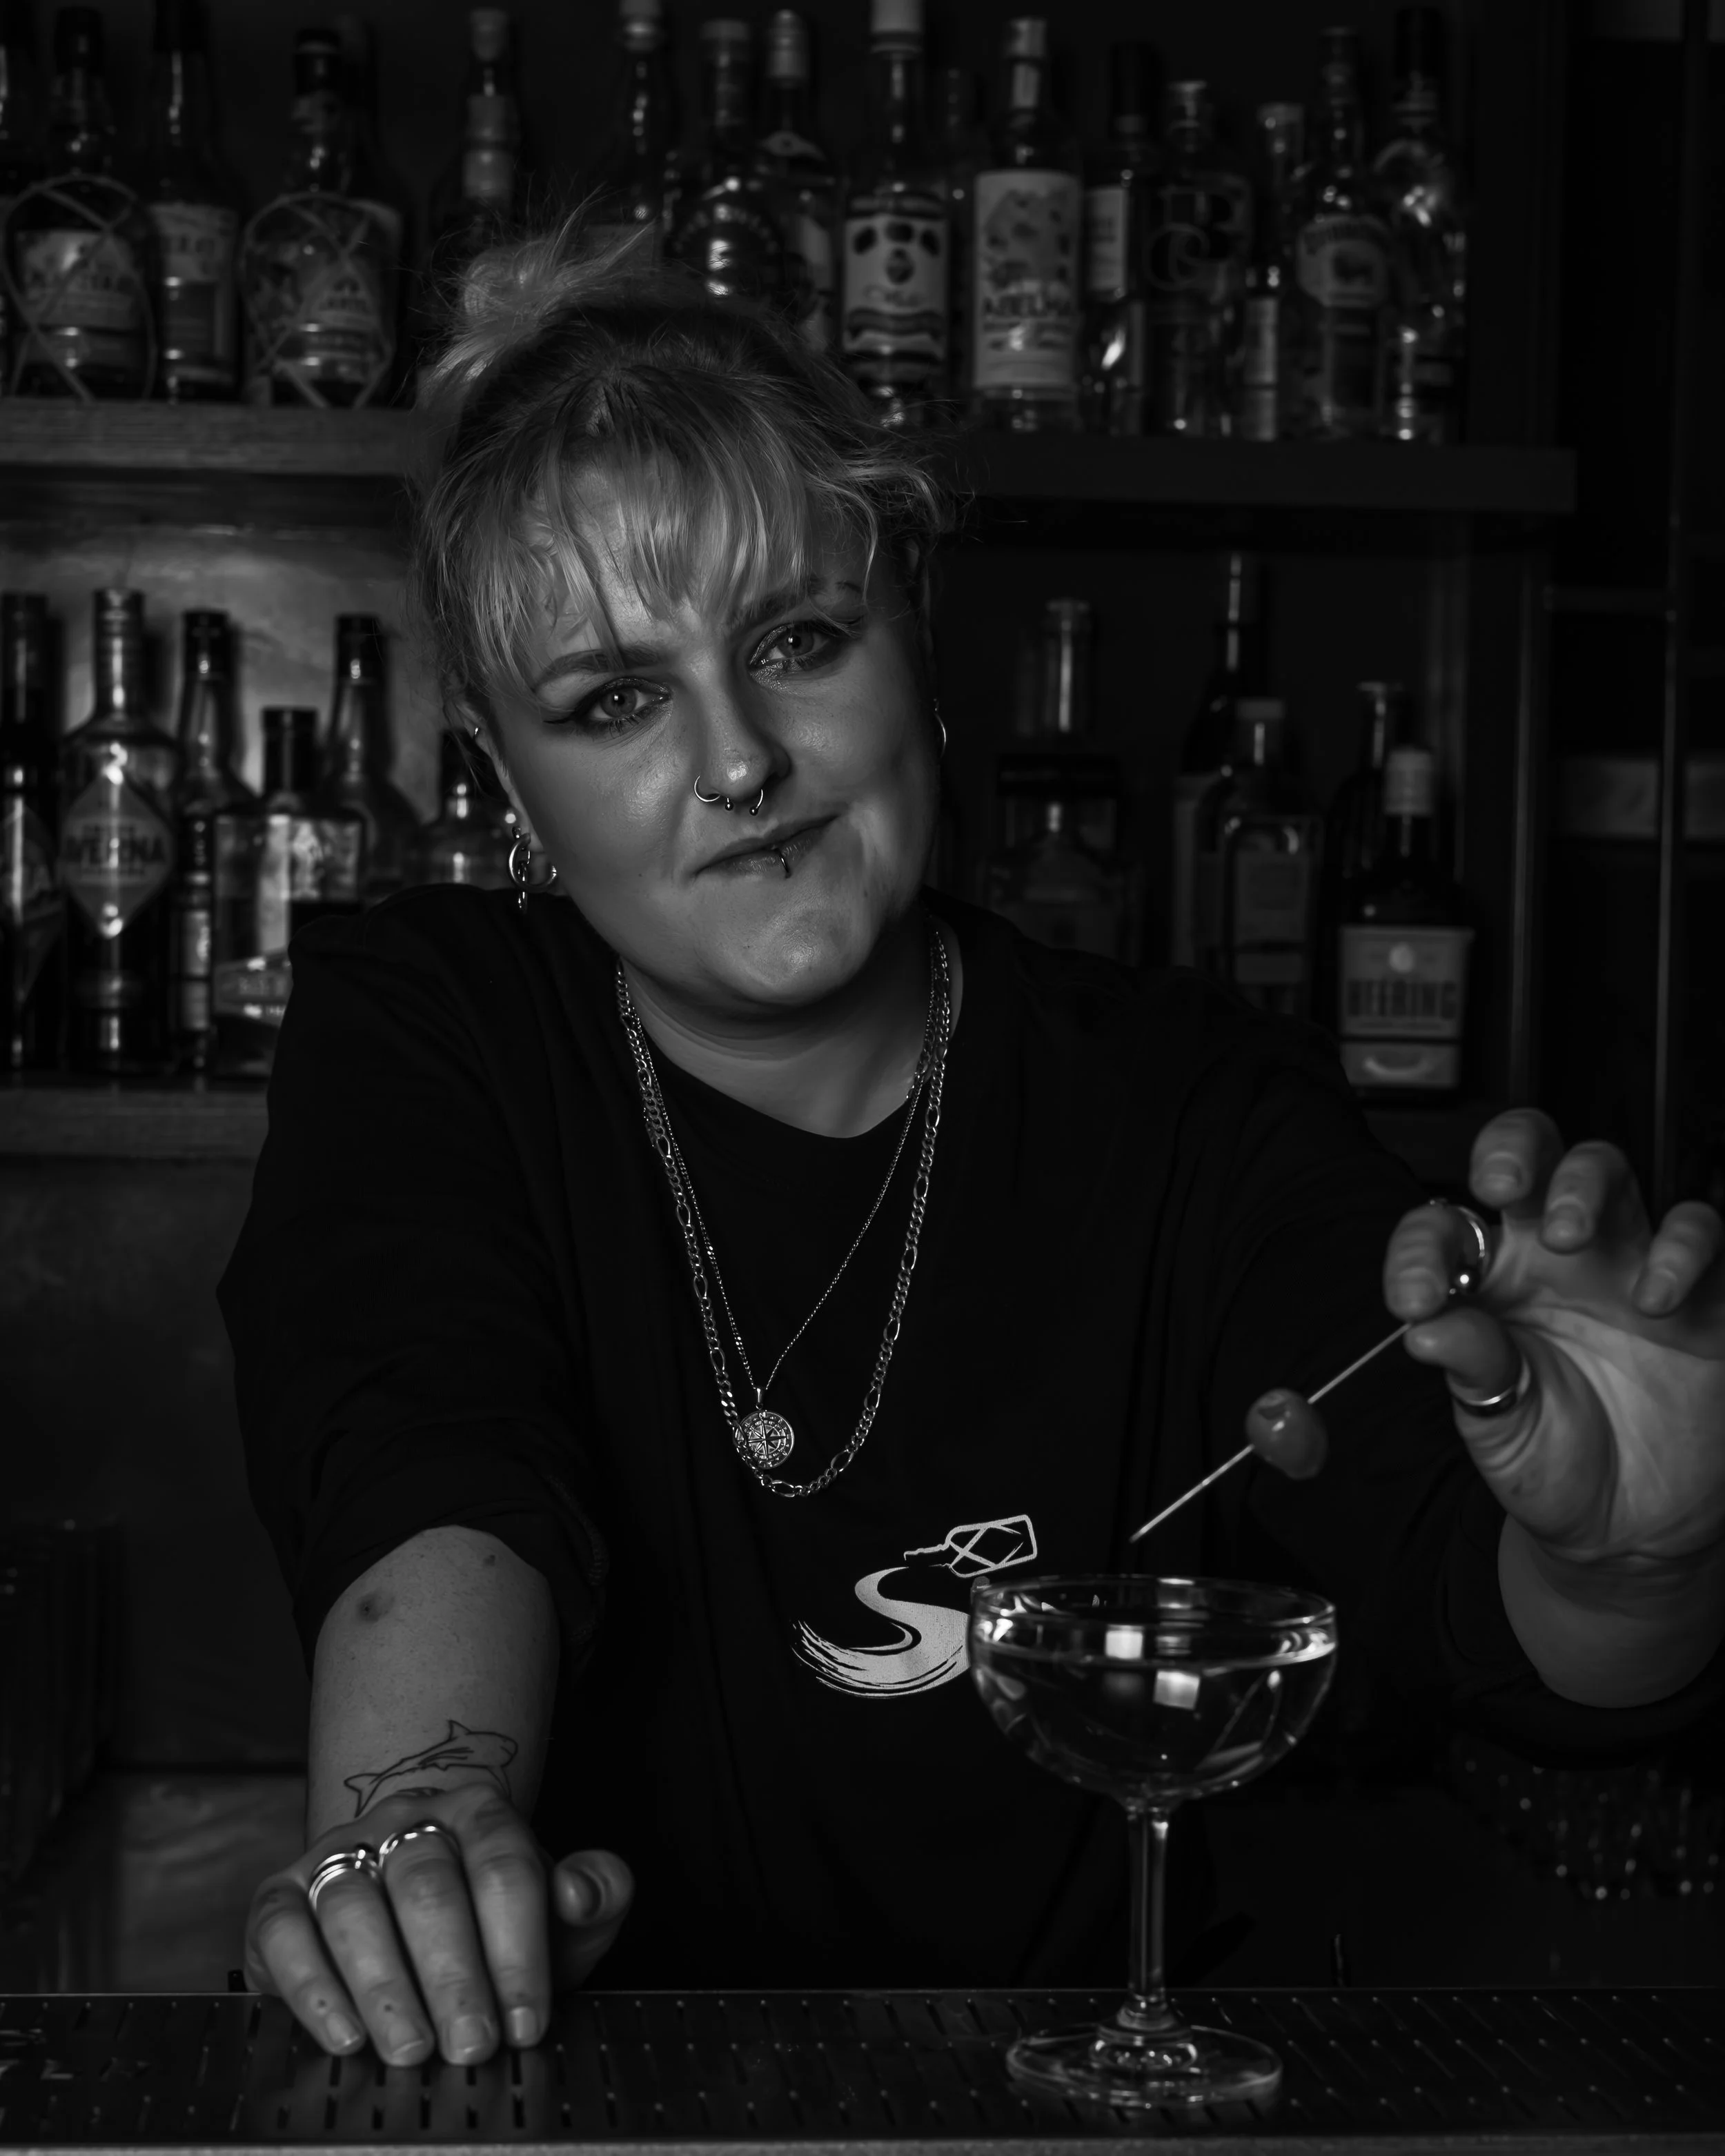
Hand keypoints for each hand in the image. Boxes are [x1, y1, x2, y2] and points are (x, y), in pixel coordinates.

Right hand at [244, 1784, 632, 2064]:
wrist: (412, 1896)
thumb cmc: (495, 1917)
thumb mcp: (557, 1909)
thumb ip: (597, 1893)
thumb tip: (581, 1893)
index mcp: (478, 1813)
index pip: (503, 1866)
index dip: (518, 1948)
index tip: (527, 2022)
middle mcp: (404, 1821)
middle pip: (426, 1886)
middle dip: (453, 1974)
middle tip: (472, 2045)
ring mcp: (339, 1853)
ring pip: (353, 1905)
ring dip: (384, 1985)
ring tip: (411, 2049)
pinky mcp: (282, 1895)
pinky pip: (285, 1930)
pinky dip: (310, 1985)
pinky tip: (344, 2035)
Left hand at [1382, 1111, 1724, 1568]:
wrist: (1630, 1528)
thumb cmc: (1552, 1461)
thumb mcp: (1499, 1426)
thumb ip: (1472, 1369)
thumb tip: (1425, 1327)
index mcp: (1489, 1281)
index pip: (1443, 1228)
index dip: (1420, 1247)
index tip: (1412, 1298)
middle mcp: (1554, 1256)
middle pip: (1532, 1155)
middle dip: (1512, 1148)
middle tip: (1500, 1184)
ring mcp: (1628, 1263)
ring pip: (1610, 1171)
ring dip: (1587, 1185)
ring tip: (1572, 1239)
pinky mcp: (1702, 1294)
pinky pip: (1703, 1231)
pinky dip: (1681, 1247)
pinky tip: (1656, 1297)